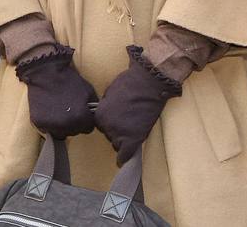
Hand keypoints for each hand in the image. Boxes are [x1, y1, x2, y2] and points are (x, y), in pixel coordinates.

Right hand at [15, 45, 97, 137]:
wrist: (46, 72)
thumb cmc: (69, 80)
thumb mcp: (89, 91)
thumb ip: (93, 108)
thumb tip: (92, 117)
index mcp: (81, 118)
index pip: (88, 129)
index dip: (86, 120)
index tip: (81, 113)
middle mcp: (67, 125)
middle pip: (74, 132)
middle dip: (74, 123)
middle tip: (69, 109)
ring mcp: (51, 125)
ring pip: (61, 133)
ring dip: (62, 125)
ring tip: (59, 111)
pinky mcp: (39, 123)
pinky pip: (47, 129)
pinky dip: (49, 122)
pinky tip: (50, 110)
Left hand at [94, 45, 181, 163]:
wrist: (147, 84)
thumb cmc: (130, 83)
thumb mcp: (110, 93)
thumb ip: (106, 107)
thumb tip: (107, 114)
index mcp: (99, 115)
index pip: (101, 125)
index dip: (110, 122)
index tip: (118, 118)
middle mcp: (106, 126)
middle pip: (109, 135)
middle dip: (116, 129)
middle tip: (128, 120)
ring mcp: (119, 134)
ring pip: (117, 143)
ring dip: (124, 138)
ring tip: (134, 126)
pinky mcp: (133, 139)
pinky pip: (125, 155)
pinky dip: (124, 158)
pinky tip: (123, 161)